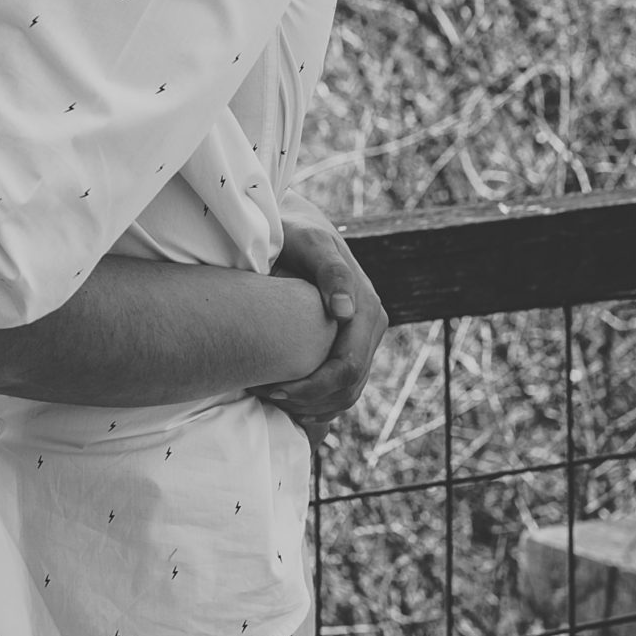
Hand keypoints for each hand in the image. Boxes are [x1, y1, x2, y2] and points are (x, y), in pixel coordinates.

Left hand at [254, 203, 387, 439]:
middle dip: (307, 400)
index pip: (347, 368)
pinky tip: (286, 400)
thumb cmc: (296, 234)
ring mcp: (364, 339)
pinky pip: (342, 388)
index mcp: (366, 308)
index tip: (272, 388)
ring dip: (312, 406)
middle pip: (348, 388)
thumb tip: (345, 311)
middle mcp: (371, 327)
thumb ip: (329, 270)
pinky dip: (317, 402)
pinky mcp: (351, 345)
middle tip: (264, 396)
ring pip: (347, 394)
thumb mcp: (309, 243)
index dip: (311, 387)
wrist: (299, 229)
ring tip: (271, 398)